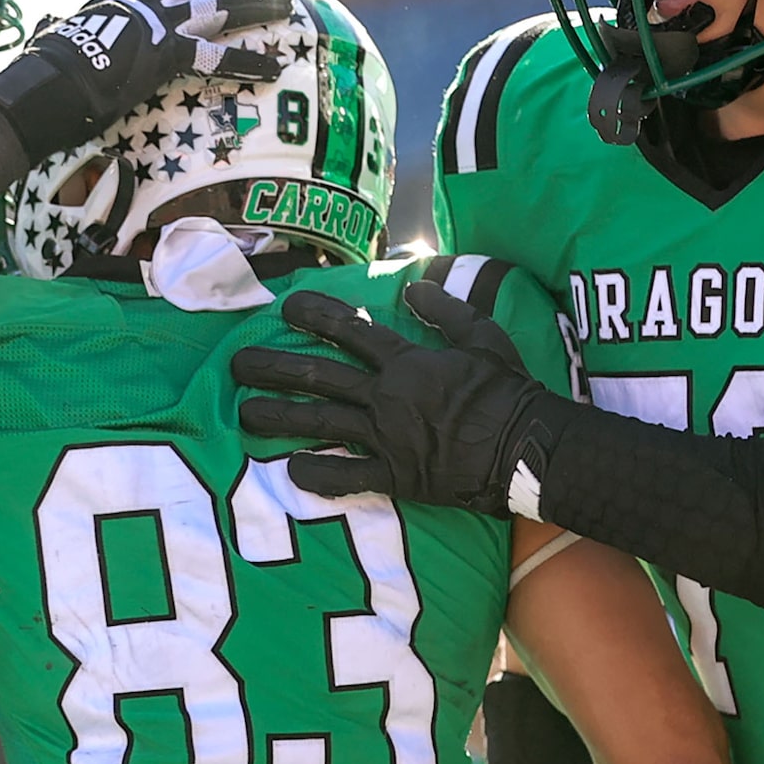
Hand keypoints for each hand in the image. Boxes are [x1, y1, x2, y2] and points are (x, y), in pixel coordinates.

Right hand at [0, 0, 292, 192]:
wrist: (46, 81)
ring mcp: (159, 26)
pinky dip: (250, 62)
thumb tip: (48, 19)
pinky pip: (220, 58)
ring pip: (219, 9)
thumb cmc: (40, 67)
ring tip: (285, 2)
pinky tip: (277, 65)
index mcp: (115, 1)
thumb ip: (56, 26)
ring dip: (255, 6)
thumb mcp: (50, 37)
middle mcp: (142, 5)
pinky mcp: (169, 54)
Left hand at [234, 281, 574, 516]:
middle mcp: (387, 396)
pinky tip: (291, 471)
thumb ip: (446, 310)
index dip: (315, 315)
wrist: (527, 446)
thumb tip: (413, 287)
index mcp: (408, 362)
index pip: (352, 330)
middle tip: (237, 364)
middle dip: (274, 368)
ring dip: (279, 417)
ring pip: (321, 423)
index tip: (284, 307)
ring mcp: (388, 438)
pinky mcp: (396, 476)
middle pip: (320, 377)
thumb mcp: (485, 336)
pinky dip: (320, 474)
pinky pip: (350, 476)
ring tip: (243, 414)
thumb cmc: (509, 390)